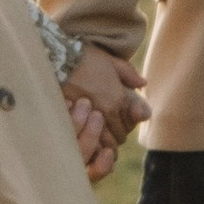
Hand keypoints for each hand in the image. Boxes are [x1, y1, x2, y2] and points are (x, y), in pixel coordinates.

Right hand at [64, 40, 148, 182]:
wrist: (59, 58)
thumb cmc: (86, 58)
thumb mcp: (111, 61)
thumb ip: (129, 74)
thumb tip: (143, 84)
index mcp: (117, 98)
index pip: (128, 125)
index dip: (126, 128)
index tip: (120, 125)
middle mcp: (106, 111)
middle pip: (117, 138)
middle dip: (116, 137)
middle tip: (110, 134)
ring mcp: (89, 118)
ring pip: (103, 144)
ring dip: (103, 144)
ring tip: (98, 141)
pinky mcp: (72, 121)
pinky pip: (86, 141)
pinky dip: (88, 145)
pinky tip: (85, 140)